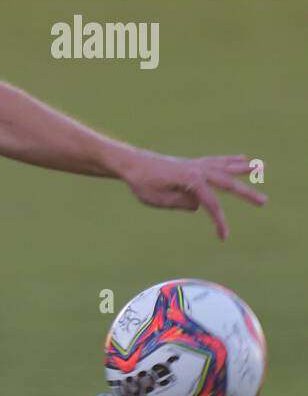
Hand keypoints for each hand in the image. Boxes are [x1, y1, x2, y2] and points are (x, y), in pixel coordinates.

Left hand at [118, 151, 266, 239]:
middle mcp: (197, 170)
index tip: (223, 237)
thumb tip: (198, 204)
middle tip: (264, 201)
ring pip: (225, 168)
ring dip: (244, 169)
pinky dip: (229, 160)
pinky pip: (216, 161)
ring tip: (261, 168)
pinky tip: (241, 158)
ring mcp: (195, 164)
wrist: (131, 164)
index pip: (211, 204)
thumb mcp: (158, 200)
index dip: (220, 221)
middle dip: (246, 193)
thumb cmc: (142, 183)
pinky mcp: (192, 163)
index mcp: (190, 180)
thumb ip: (181, 204)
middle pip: (227, 183)